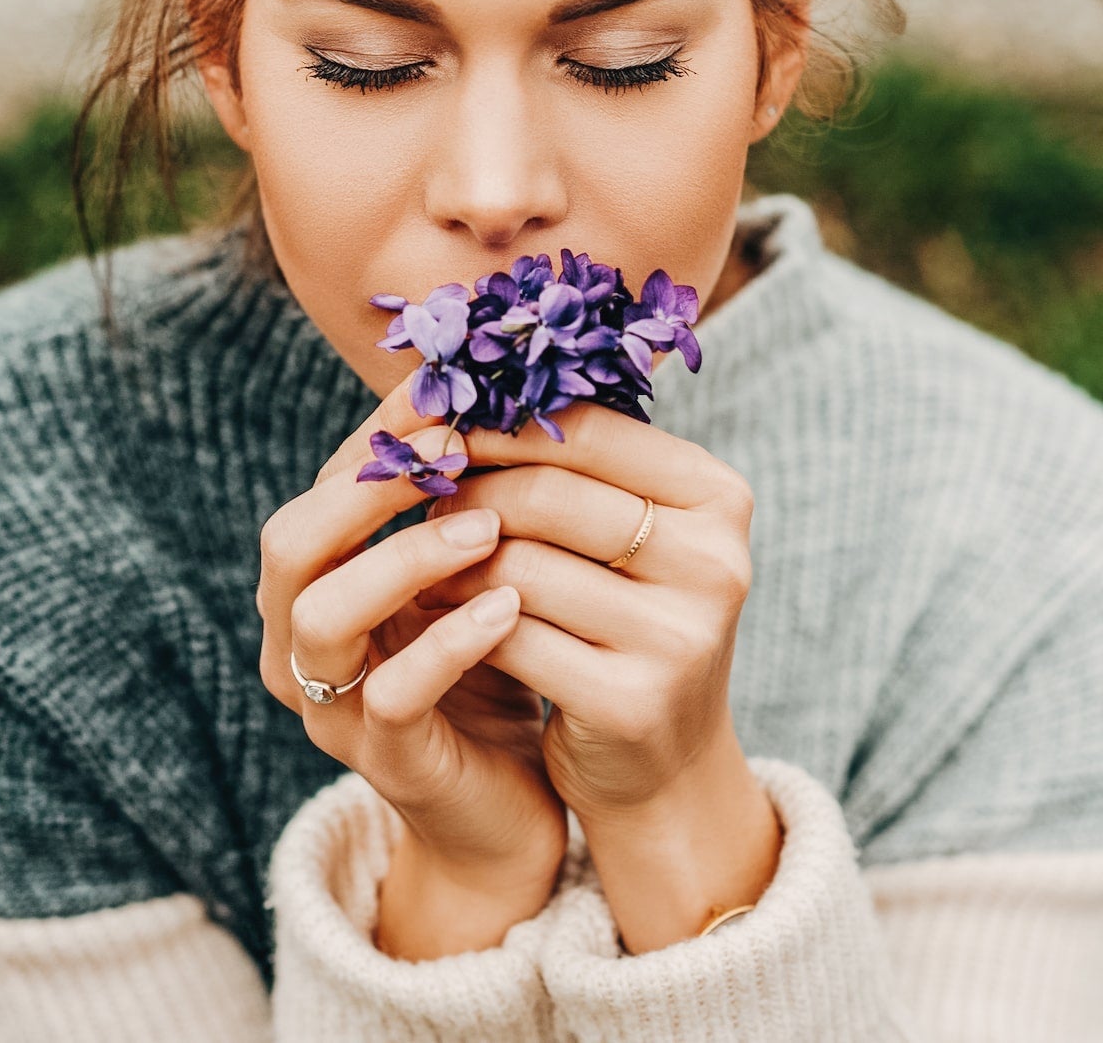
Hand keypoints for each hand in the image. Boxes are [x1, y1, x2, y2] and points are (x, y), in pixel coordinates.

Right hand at [256, 372, 567, 949]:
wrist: (507, 806)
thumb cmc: (488, 665)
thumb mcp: (468, 570)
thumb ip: (462, 495)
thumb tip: (500, 380)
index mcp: (315, 582)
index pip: (320, 488)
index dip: (376, 434)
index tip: (445, 387)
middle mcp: (299, 641)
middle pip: (288, 545)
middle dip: (364, 487)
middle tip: (449, 448)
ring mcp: (330, 705)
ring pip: (324, 616)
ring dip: (403, 558)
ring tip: (485, 527)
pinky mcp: (382, 759)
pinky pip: (391, 694)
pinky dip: (448, 643)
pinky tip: (508, 605)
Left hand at [412, 401, 755, 824]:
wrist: (664, 761)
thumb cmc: (630, 615)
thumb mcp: (636, 531)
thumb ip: (581, 462)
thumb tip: (470, 380)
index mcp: (719, 498)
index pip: (592, 430)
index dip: (505, 423)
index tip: (445, 425)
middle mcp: (714, 563)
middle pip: (550, 495)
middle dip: (471, 491)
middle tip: (424, 496)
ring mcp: (679, 638)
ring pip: (519, 567)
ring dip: (452, 560)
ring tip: (423, 557)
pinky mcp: (630, 704)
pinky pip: (509, 637)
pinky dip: (458, 621)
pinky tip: (435, 615)